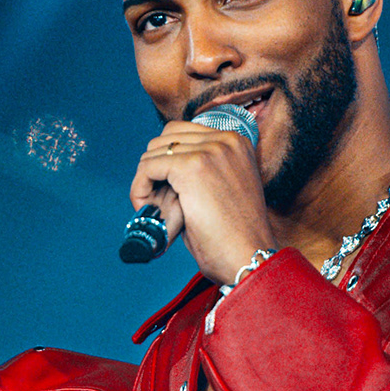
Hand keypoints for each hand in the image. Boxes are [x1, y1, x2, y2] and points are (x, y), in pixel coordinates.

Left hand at [130, 120, 278, 284]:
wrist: (249, 257)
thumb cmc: (235, 236)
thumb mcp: (222, 191)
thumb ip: (199, 172)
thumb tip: (162, 170)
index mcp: (236, 142)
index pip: (183, 133)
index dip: (167, 161)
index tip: (165, 190)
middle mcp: (226, 140)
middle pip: (165, 139)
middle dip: (155, 169)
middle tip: (157, 202)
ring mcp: (210, 151)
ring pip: (153, 153)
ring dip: (146, 181)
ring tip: (156, 210)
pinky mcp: (192, 167)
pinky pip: (148, 168)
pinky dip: (140, 189)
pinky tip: (146, 209)